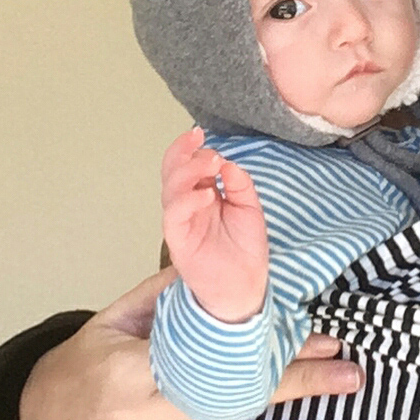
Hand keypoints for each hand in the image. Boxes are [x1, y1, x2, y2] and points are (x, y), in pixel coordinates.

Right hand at [19, 268, 362, 419]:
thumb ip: (167, 294)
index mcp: (132, 367)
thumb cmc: (81, 363)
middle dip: (297, 388)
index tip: (322, 338)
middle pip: (230, 404)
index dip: (272, 348)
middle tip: (350, 377)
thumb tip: (223, 267)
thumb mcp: (114, 317)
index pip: (218, 357)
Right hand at [161, 128, 268, 321]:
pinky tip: (207, 194)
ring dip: (187, 172)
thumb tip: (228, 163)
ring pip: (170, 190)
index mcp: (201, 194)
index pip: (186, 165)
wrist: (246, 286)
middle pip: (171, 172)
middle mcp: (187, 206)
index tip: (199, 133)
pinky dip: (188, 201)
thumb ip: (239, 184)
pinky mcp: (179, 241)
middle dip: (181, 153)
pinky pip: (174, 216)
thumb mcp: (249, 207)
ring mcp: (181, 223)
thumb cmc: (245, 247)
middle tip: (199, 142)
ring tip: (211, 163)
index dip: (188, 148)